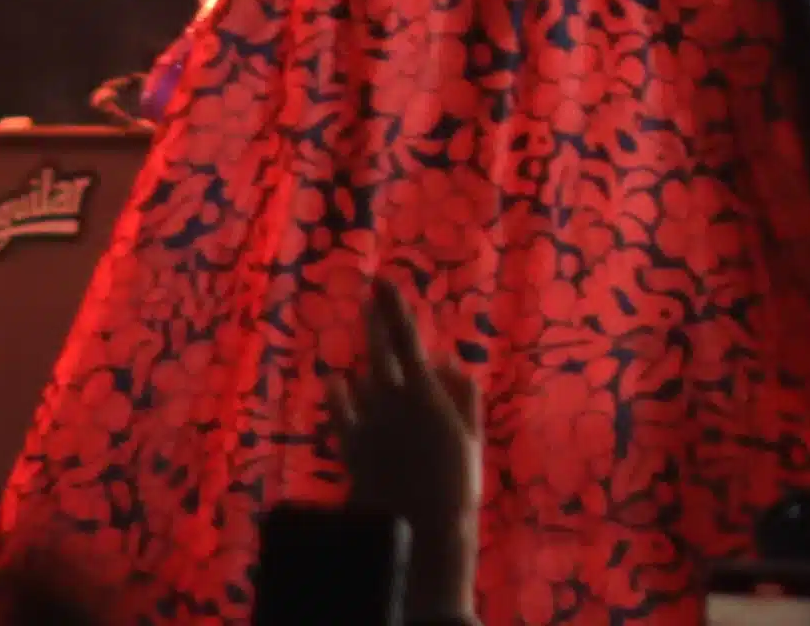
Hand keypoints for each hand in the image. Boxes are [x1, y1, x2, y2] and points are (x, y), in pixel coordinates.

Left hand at [328, 273, 481, 620]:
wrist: (419, 527)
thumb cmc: (456, 483)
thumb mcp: (471, 435)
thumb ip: (462, 393)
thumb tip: (444, 362)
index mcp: (425, 394)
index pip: (408, 339)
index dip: (394, 308)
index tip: (384, 281)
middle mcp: (391, 401)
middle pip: (379, 349)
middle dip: (376, 319)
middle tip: (369, 292)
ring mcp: (367, 423)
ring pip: (362, 377)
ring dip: (368, 359)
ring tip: (371, 342)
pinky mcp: (350, 445)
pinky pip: (340, 409)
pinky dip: (340, 392)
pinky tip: (338, 382)